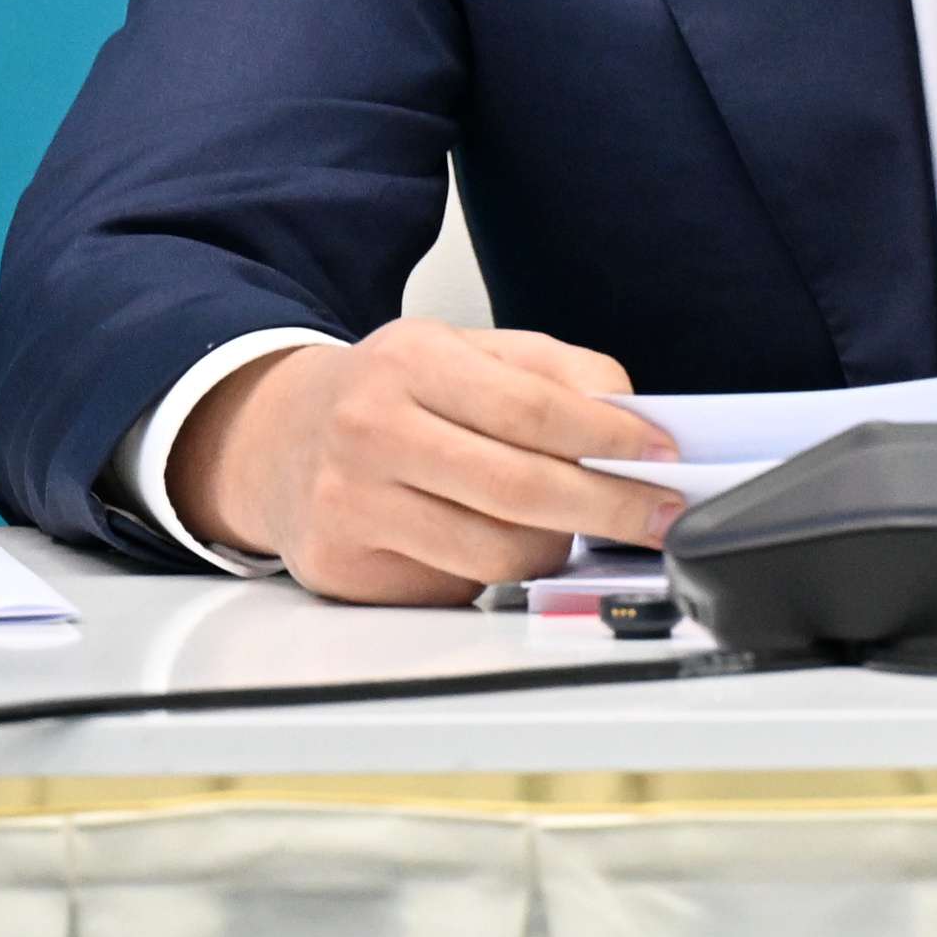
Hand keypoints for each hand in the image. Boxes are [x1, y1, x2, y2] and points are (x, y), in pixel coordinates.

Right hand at [173, 318, 686, 604]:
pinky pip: (455, 586)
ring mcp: (352, 505)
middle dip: (610, 507)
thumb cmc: (385, 393)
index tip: (662, 453)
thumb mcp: (462, 350)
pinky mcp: (346, 567)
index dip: (610, 436)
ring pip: (495, 553)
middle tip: (658, 515)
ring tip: (575, 529)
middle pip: (521, 489)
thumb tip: (629, 410)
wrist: (273, 437)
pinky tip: (495, 544)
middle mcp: (373, 431)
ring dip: (557, 548)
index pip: (532, 408)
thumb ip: (551, 369)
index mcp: (410, 361)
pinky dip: (494, 573)